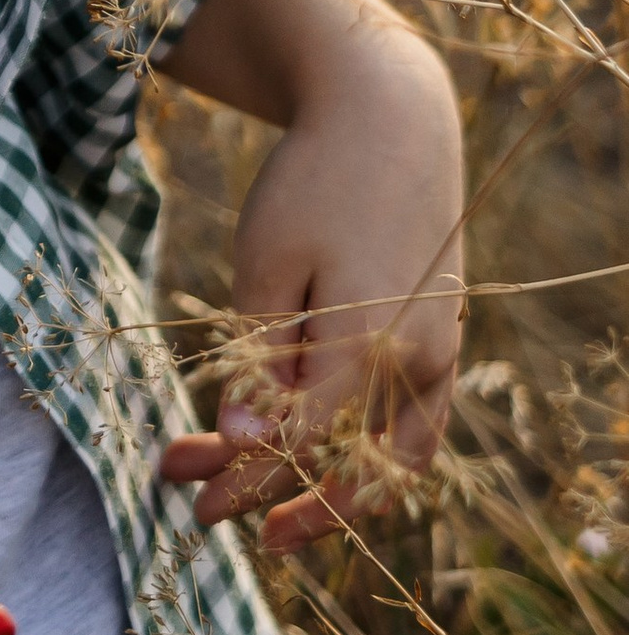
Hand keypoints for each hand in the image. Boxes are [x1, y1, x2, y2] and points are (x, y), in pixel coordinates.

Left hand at [155, 0, 464, 552]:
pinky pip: (413, 426)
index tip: (192, 499)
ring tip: (268, 512)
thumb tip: (248, 446)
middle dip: (278, 498)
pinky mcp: (443, 341)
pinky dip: (366, 455)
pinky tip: (310, 453)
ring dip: (329, 490)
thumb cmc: (315, 184)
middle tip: (207, 515)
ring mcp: (442, 353)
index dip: (246, 477)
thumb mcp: (268, 265)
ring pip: (394, 459)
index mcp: (371, 343)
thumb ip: (263, 362)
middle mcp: (421, 360)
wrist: (390, 119)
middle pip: (350, 463)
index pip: (303, 441)